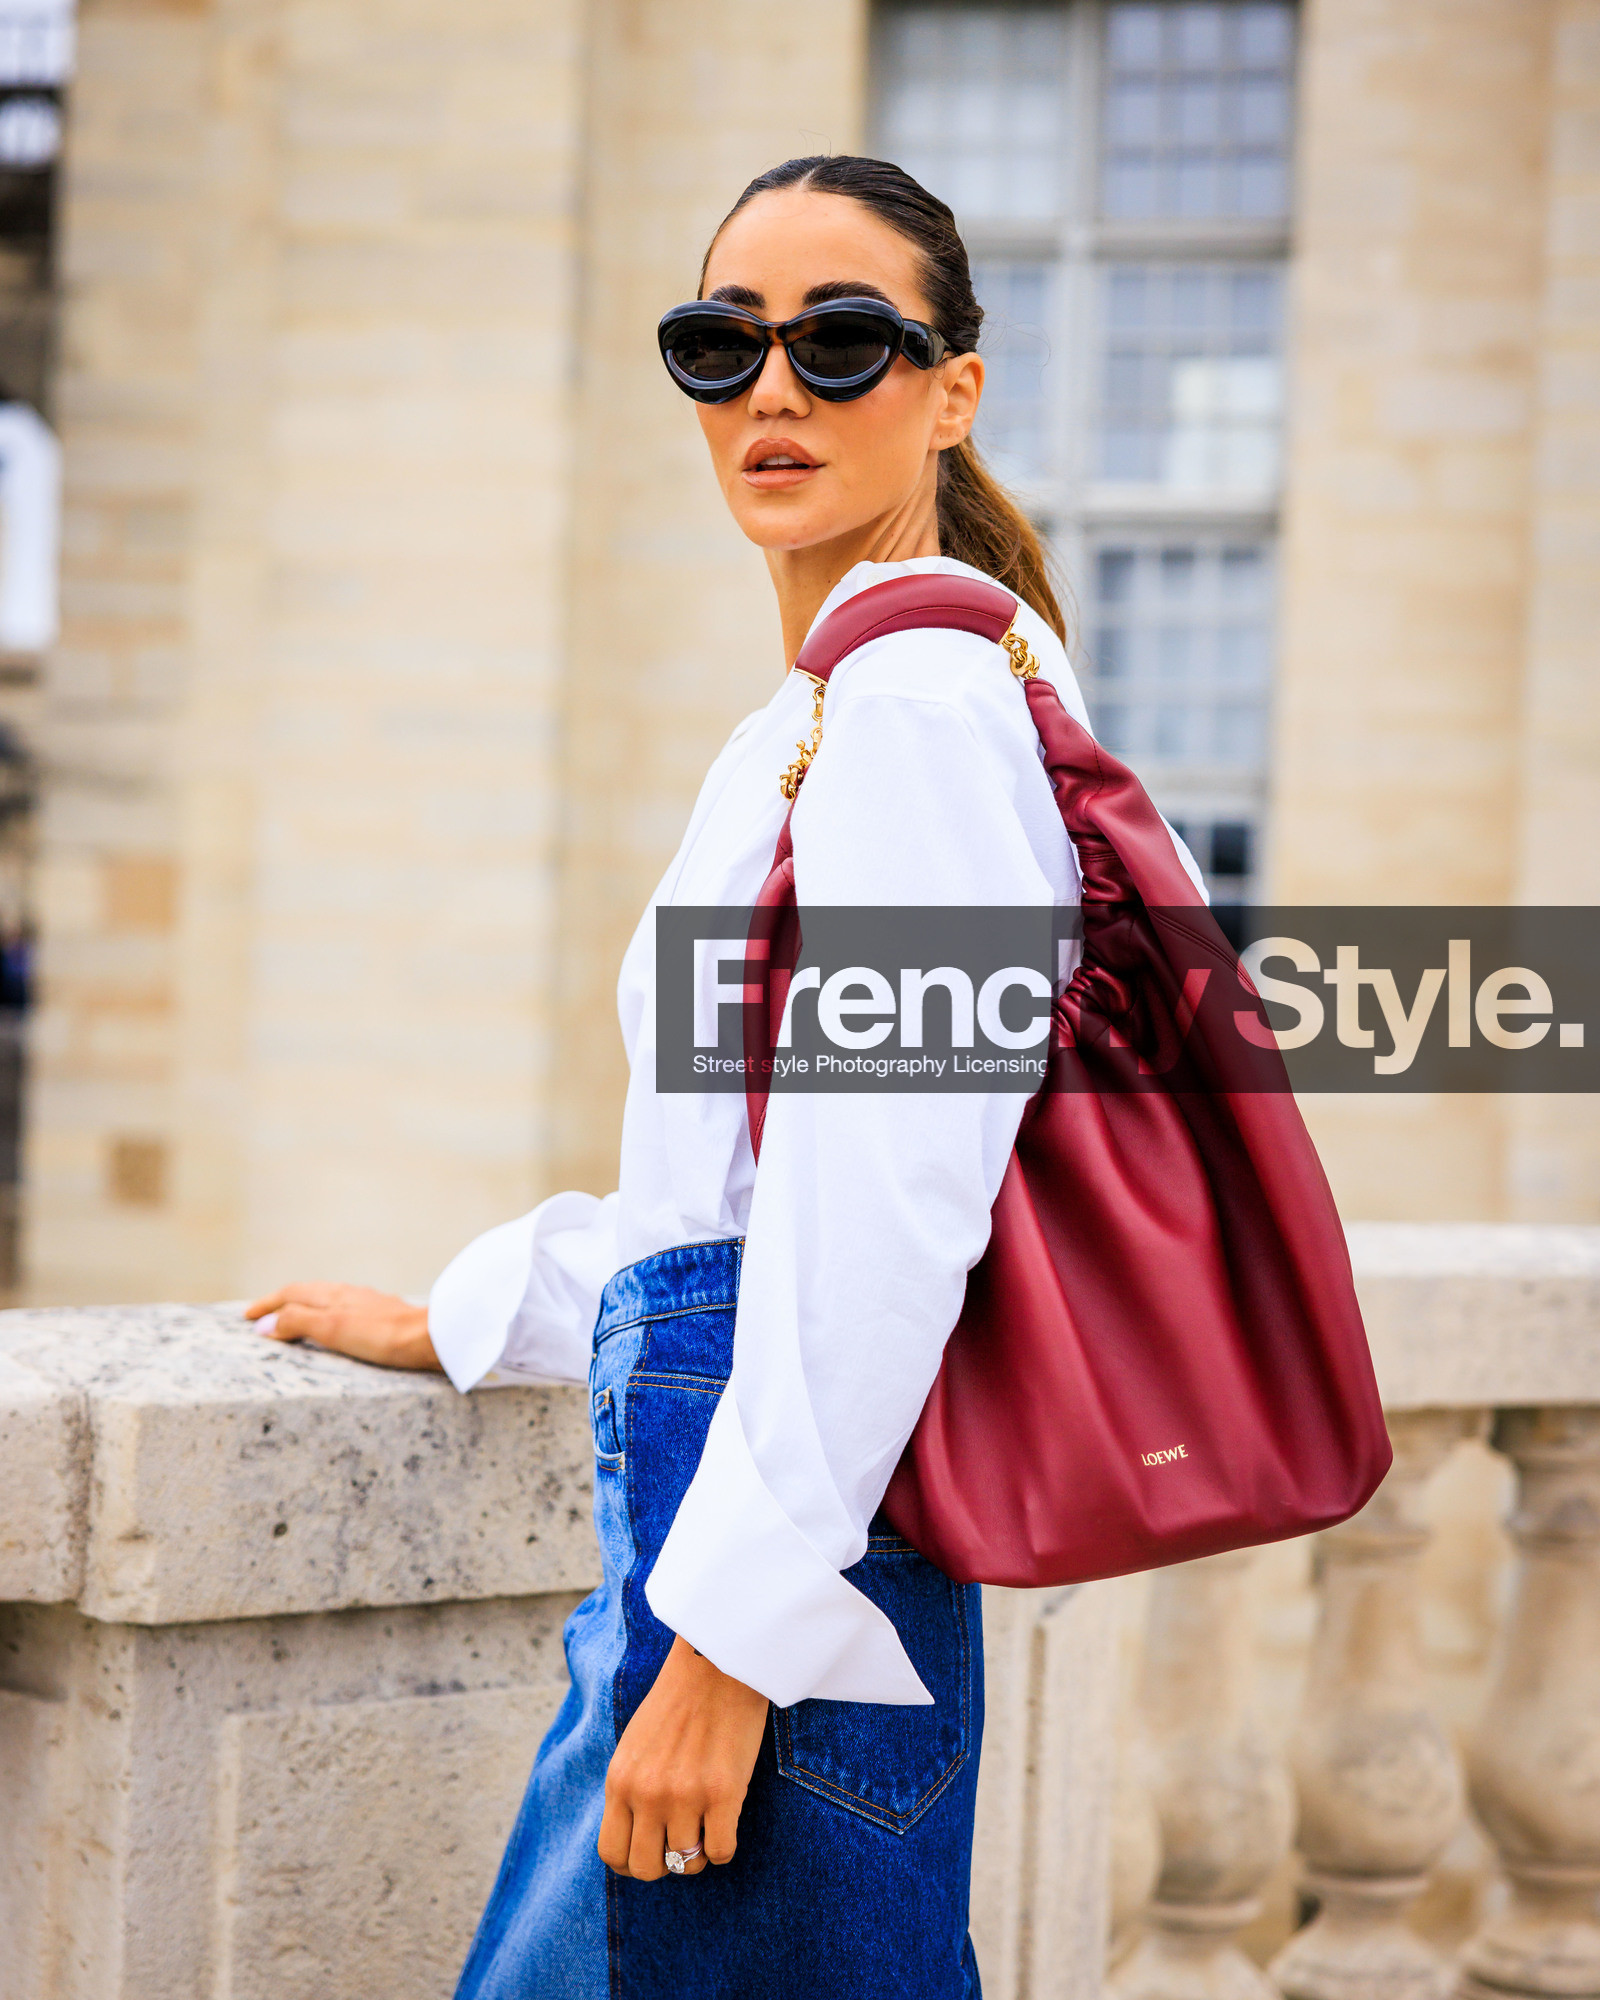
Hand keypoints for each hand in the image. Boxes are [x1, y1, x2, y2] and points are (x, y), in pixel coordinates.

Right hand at [244, 1283, 441, 1372]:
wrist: (432, 1338)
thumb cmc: (382, 1335)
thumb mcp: (332, 1328)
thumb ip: (298, 1323)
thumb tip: (264, 1326)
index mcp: (333, 1294)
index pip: (291, 1293)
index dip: (267, 1304)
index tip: (246, 1316)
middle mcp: (350, 1294)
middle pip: (308, 1293)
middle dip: (282, 1303)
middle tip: (263, 1315)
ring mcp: (368, 1304)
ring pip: (327, 1300)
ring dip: (305, 1308)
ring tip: (294, 1320)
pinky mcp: (384, 1317)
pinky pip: (345, 1311)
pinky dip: (328, 1317)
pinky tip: (339, 1326)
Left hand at [598, 1636, 768, 1880]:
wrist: (715, 1664)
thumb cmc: (678, 1702)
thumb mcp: (634, 1746)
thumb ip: (629, 1789)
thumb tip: (634, 1838)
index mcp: (620, 1781)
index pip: (612, 1854)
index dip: (632, 1863)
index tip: (652, 1853)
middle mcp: (646, 1793)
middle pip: (646, 1868)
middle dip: (665, 1864)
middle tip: (682, 1843)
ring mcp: (684, 1795)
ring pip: (686, 1863)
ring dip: (698, 1854)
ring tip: (707, 1826)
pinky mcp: (724, 1793)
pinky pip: (720, 1852)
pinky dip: (724, 1848)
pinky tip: (726, 1823)